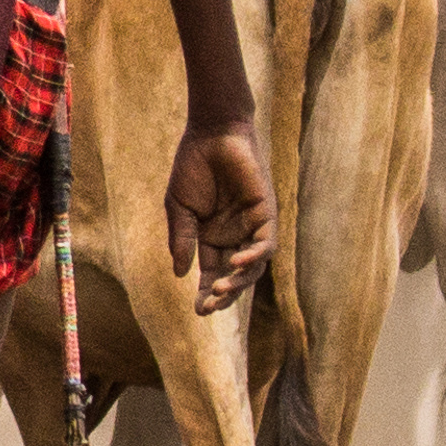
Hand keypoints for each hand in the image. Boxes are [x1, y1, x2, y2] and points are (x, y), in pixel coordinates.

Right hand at [167, 121, 275, 314]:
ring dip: (239, 282)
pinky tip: (236, 264)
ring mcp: (252, 226)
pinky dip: (254, 256)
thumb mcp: (179, 207)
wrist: (212, 134)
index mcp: (213, 237)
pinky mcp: (266, 214)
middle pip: (235, 276)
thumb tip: (180, 274)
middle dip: (223, 295)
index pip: (213, 273)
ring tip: (219, 290)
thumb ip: (181, 239)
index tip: (198, 311)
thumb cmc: (193, 166)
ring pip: (253, 266)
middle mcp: (235, 236)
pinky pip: (266, 244)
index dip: (207, 293)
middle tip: (208, 308)